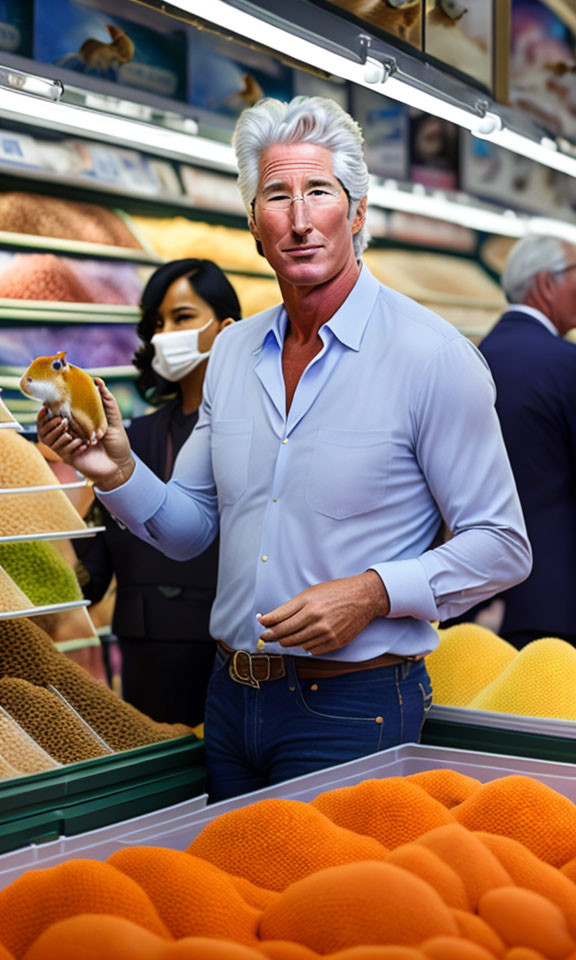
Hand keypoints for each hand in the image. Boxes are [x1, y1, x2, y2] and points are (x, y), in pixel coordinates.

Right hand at [36, 379, 134, 489]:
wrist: (120, 464)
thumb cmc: (117, 442)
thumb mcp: (112, 418)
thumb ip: (106, 399)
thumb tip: (99, 381)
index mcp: (75, 422)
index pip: (53, 414)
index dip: (46, 411)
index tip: (46, 406)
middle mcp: (69, 433)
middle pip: (45, 427)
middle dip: (48, 422)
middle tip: (61, 420)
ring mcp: (68, 446)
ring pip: (47, 439)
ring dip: (57, 433)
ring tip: (70, 432)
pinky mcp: (70, 457)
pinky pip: (60, 450)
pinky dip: (70, 446)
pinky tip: (83, 445)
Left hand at [257, 571, 389, 655]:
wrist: (363, 598)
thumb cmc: (335, 592)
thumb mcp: (310, 593)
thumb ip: (288, 608)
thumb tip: (266, 619)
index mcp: (308, 605)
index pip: (280, 622)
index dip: (267, 628)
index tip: (261, 629)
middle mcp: (316, 620)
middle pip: (286, 636)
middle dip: (274, 637)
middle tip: (268, 637)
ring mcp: (327, 633)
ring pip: (298, 645)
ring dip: (290, 642)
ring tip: (289, 636)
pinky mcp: (335, 642)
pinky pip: (312, 650)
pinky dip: (306, 646)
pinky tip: (307, 638)